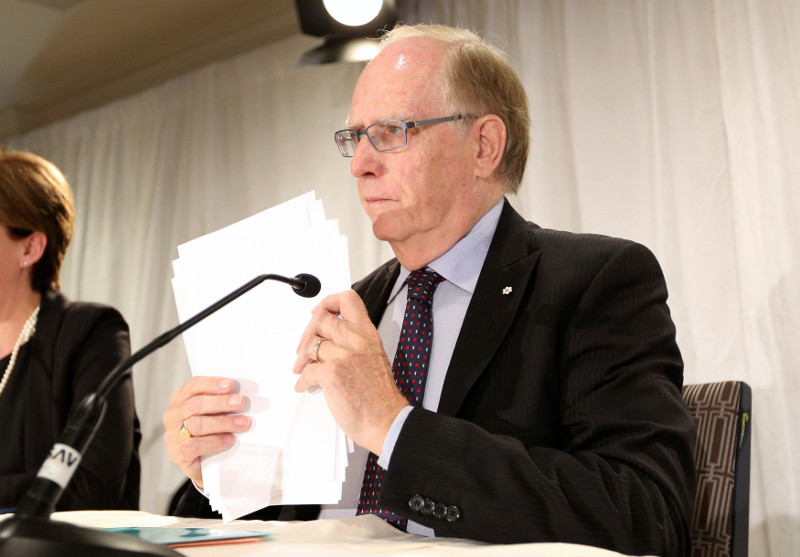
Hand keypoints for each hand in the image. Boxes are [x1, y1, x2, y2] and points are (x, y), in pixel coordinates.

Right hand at [162, 376, 250, 487]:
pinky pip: (195, 446)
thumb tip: (239, 396)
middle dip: (220, 402)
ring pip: (196, 424)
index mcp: (179, 400)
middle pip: (195, 404)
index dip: (211, 384)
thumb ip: (219, 402)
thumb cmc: (207, 432)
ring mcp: (172, 435)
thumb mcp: (210, 413)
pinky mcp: (177, 454)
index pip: (192, 386)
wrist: (201, 463)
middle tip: (240, 402)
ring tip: (242, 423)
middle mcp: (173, 416)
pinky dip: (215, 442)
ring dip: (223, 422)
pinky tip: (229, 440)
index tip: (230, 384)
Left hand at [292, 290, 408, 454]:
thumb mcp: (375, 357)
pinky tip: (305, 386)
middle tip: (304, 346)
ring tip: (301, 368)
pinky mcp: (332, 373)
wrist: (386, 420)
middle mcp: (356, 341)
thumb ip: (356, 344)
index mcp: (368, 334)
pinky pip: (306, 370)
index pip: (348, 299)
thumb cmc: (381, 396)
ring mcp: (344, 356)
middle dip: (306, 333)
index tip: (319, 313)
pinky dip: (302, 380)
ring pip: (310, 344)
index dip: (327, 303)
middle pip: (321, 319)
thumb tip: (331, 341)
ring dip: (301, 358)